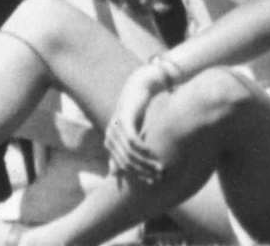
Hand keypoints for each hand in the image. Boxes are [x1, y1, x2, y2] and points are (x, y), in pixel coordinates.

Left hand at [105, 64, 165, 183]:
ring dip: (145, 162)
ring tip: (159, 167)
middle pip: (125, 162)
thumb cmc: (136, 112)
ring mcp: (115, 129)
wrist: (139, 87)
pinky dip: (142, 148)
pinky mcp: (123, 120)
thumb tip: (114, 172)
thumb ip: (125, 151)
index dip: (136, 176)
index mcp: (110, 143)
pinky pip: (132, 140)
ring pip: (129, 154)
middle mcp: (109, 137)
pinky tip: (152, 153)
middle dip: (142, 172)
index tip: (151, 182)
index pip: (121, 167)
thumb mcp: (131, 133)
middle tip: (157, 177)